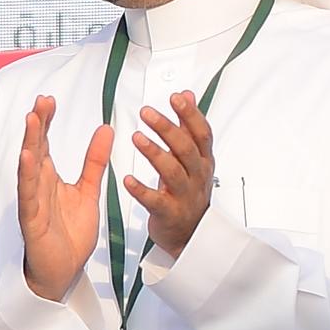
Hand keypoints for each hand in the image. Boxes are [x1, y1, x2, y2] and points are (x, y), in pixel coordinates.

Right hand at [15, 94, 109, 301]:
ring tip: (31, 120)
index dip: (46, 122)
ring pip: (29, 168)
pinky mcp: (32, 220)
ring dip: (29, 143)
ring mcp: (32, 202)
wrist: (63, 270)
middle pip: (35, 149)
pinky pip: (29, 195)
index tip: (49, 100)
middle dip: (37, 125)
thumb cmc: (69, 233)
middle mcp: (38, 186)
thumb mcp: (88, 191)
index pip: (45, 144)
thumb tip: (106, 130)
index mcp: (49, 179)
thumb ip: (94, 162)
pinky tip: (28, 158)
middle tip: (42, 101)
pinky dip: (27, 176)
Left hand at [126, 91, 216, 260]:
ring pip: (173, 172)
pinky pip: (155, 201)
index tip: (175, 98)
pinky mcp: (169, 213)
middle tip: (148, 113)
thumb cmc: (188, 192)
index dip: (190, 115)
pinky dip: (141, 190)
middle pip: (186, 149)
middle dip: (168, 129)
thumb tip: (186, 95)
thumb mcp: (192, 157)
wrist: (190, 234)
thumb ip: (187, 126)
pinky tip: (128, 180)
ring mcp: (184, 195)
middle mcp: (196, 176)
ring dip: (155, 153)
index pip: (201, 133)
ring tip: (137, 138)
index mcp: (201, 161)